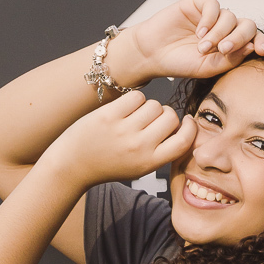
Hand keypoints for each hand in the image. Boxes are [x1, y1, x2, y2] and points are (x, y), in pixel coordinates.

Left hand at [48, 91, 196, 188]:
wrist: (74, 164)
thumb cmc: (109, 164)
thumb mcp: (140, 167)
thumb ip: (162, 150)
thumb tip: (182, 125)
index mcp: (150, 162)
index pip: (183, 141)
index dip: (190, 128)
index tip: (187, 121)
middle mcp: (139, 147)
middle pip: (170, 117)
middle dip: (166, 115)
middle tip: (152, 121)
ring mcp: (124, 130)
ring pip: (154, 105)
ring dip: (148, 107)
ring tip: (135, 117)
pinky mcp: (110, 115)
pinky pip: (137, 96)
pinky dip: (134, 100)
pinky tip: (124, 110)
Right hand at [110, 0, 263, 82]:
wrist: (153, 54)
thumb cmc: (181, 62)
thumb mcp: (209, 68)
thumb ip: (231, 59)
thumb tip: (253, 47)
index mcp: (232, 43)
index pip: (254, 39)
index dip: (261, 42)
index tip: (261, 51)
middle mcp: (225, 28)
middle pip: (246, 25)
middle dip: (239, 37)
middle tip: (224, 50)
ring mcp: (212, 16)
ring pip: (230, 17)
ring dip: (219, 33)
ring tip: (203, 47)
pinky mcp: (198, 5)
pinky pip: (213, 6)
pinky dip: (210, 20)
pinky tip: (199, 33)